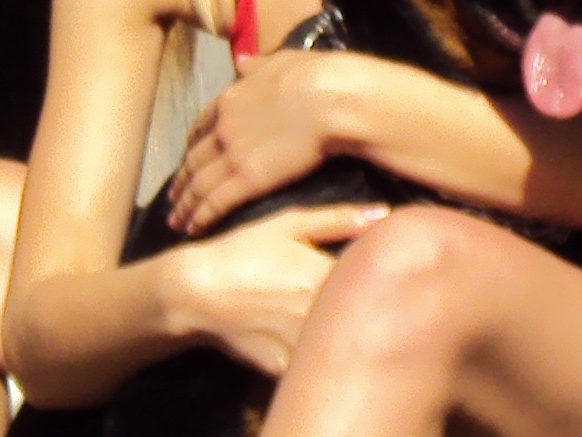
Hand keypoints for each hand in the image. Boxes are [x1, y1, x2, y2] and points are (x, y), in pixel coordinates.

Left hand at [168, 52, 340, 234]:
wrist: (332, 99)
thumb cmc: (316, 76)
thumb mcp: (281, 61)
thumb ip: (257, 66)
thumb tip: (241, 61)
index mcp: (231, 99)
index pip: (201, 125)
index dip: (192, 144)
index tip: (187, 157)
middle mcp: (223, 128)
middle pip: (194, 159)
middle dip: (182, 180)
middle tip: (174, 197)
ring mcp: (233, 155)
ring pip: (199, 184)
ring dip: (185, 205)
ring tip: (176, 221)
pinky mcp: (248, 179)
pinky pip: (216, 202)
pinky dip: (201, 217)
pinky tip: (194, 229)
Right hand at [174, 203, 389, 376]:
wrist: (196, 292)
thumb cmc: (246, 250)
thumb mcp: (290, 224)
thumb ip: (340, 219)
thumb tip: (385, 213)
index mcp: (326, 275)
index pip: (377, 279)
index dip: (383, 275)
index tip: (381, 268)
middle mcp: (318, 314)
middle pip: (364, 314)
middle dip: (366, 303)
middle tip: (354, 291)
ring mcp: (301, 346)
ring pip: (342, 342)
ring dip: (345, 330)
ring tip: (329, 312)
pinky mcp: (284, 368)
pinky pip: (315, 363)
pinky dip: (320, 352)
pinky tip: (309, 334)